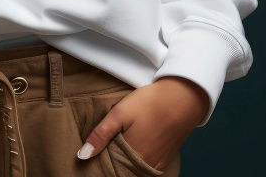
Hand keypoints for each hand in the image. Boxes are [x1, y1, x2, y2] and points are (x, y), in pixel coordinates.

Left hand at [75, 76, 208, 169]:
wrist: (184, 96)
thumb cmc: (150, 102)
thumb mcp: (120, 113)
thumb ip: (100, 135)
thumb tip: (82, 156)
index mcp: (133, 157)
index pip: (111, 169)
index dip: (102, 161)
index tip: (97, 153)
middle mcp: (146, 165)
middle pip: (123, 171)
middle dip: (113, 162)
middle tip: (108, 147)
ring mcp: (158, 163)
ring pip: (135, 169)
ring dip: (126, 161)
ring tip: (120, 144)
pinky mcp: (166, 158)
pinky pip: (147, 166)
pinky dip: (138, 160)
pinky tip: (136, 145)